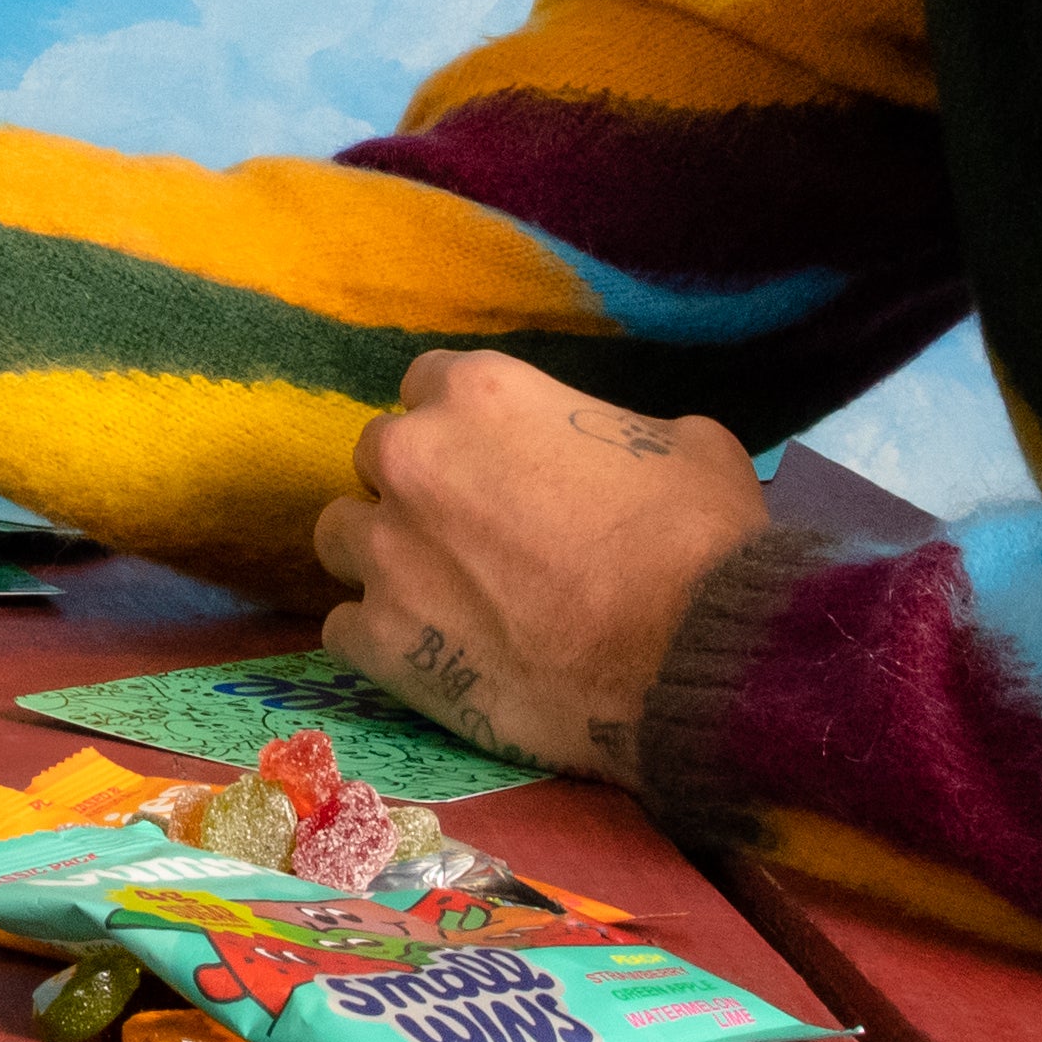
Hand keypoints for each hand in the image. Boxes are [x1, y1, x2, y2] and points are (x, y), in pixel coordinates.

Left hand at [309, 351, 767, 788]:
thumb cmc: (700, 539)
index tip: (490, 465)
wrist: (694, 655)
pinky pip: (344, 628)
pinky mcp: (382, 641)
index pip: (425, 385)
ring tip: (440, 596)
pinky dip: (381, 639)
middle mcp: (412, 460)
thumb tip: (622, 451)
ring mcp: (387, 552)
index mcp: (478, 393)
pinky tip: (432, 656)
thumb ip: (617, 431)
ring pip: (341, 536)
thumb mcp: (684, 444)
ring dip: (381, 556)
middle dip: (417, 489)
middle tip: (473, 536)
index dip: (460, 428)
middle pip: (378, 458)